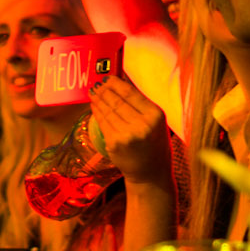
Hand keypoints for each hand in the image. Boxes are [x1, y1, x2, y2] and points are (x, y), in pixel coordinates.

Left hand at [91, 76, 173, 192]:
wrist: (150, 173)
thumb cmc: (154, 143)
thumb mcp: (156, 121)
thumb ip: (141, 103)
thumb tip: (119, 82)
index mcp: (155, 115)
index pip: (130, 93)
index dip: (115, 83)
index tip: (107, 77)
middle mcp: (142, 124)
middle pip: (116, 101)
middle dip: (104, 90)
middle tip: (97, 84)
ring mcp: (127, 135)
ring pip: (107, 111)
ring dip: (98, 100)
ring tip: (93, 93)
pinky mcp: (114, 144)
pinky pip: (102, 123)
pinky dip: (96, 112)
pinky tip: (94, 106)